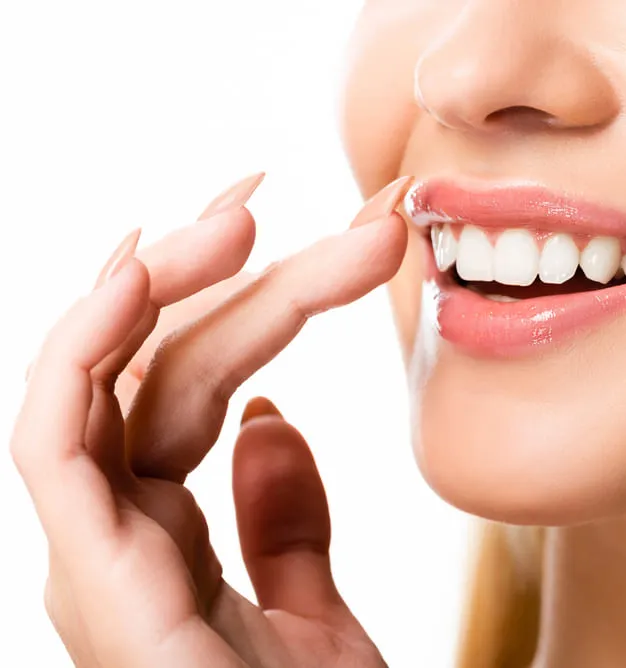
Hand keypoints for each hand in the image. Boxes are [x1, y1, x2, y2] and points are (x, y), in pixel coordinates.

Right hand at [11, 174, 411, 666]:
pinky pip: (55, 441)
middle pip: (160, 368)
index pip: (192, 385)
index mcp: (167, 532)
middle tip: (271, 194)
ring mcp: (93, 556)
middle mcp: (117, 534)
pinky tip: (133, 270)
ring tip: (229, 212)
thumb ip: (285, 524)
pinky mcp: (87, 582)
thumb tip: (278, 421)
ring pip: (104, 379)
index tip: (299, 228)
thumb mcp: (314, 617)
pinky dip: (82, 348)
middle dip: (216, 272)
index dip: (239, 299)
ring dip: (154, 281)